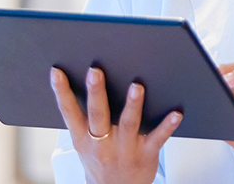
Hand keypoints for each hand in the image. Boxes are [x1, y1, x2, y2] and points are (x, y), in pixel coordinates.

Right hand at [52, 66, 182, 183]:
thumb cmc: (101, 162)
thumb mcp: (84, 144)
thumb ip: (85, 118)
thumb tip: (87, 81)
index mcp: (83, 138)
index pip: (69, 112)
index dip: (61, 92)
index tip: (58, 72)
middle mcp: (102, 143)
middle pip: (98, 115)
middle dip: (96, 92)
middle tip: (95, 72)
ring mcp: (124, 148)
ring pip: (128, 124)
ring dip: (132, 104)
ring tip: (136, 87)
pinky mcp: (145, 154)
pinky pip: (157, 138)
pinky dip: (168, 125)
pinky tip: (176, 113)